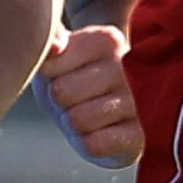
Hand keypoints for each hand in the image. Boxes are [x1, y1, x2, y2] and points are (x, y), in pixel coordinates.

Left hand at [39, 23, 139, 164]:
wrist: (94, 114)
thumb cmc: (67, 79)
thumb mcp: (52, 54)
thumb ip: (50, 38)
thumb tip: (56, 45)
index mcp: (106, 40)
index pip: (50, 64)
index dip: (46, 76)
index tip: (62, 74)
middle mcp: (125, 67)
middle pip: (60, 93)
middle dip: (57, 102)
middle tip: (72, 99)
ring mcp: (134, 102)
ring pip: (76, 120)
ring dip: (71, 123)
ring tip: (83, 114)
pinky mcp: (137, 137)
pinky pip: (94, 145)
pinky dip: (85, 143)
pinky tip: (95, 134)